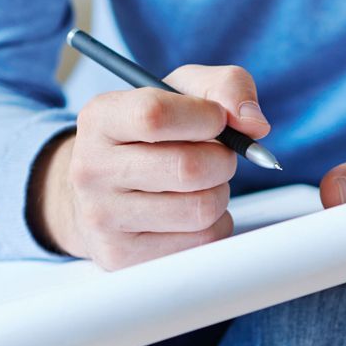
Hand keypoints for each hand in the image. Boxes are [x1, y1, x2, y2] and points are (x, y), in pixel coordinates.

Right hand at [29, 65, 271, 269]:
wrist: (102, 194)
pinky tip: (191, 214)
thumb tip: (254, 124)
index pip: (155, 115)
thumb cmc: (152, 137)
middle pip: (189, 168)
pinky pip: (201, 241)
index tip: (217, 120)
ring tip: (201, 185)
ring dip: (219, 194)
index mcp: (99, 118)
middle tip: (217, 156)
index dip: (204, 117)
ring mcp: (103, 218)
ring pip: (201, 209)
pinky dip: (214, 225)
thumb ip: (225, 88)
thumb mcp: (181, 94)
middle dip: (222, 160)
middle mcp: (91, 169)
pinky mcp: (123, 257)